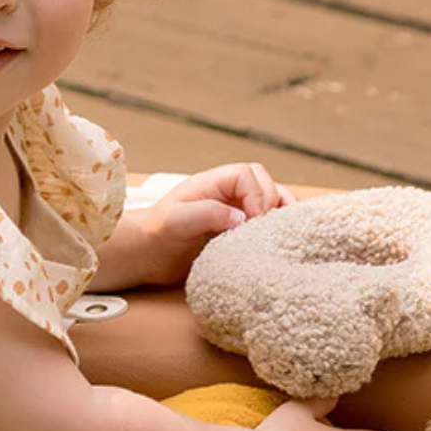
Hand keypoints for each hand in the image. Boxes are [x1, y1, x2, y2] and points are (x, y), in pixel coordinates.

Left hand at [111, 163, 292, 288]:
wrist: (147, 256)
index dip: (257, 193)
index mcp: (211, 182)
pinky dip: (274, 225)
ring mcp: (233, 209)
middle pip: (263, 182)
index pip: (246, 174)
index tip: (254, 219)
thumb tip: (240, 218)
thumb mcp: (177, 222)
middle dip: (271, 200)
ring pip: (267, 199)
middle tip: (268, 227)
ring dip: (278, 211)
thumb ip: (208, 214)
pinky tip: (278, 238)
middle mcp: (225, 192)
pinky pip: (262, 220)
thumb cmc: (156, 236)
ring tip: (283, 230)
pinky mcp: (236, 228)